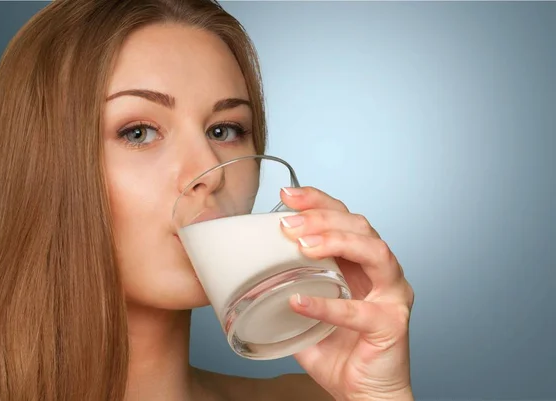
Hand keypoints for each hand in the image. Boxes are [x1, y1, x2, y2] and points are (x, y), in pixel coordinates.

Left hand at [279, 186, 414, 400]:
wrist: (362, 394)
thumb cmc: (338, 350)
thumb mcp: (307, 309)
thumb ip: (288, 287)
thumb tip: (247, 270)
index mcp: (360, 263)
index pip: (345, 218)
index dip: (319, 201)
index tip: (287, 196)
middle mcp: (382, 272)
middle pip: (360, 226)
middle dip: (323, 217)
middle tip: (288, 224)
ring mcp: (392, 295)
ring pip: (375, 251)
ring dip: (337, 242)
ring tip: (301, 247)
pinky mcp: (392, 324)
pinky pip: (360, 311)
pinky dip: (328, 305)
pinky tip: (299, 302)